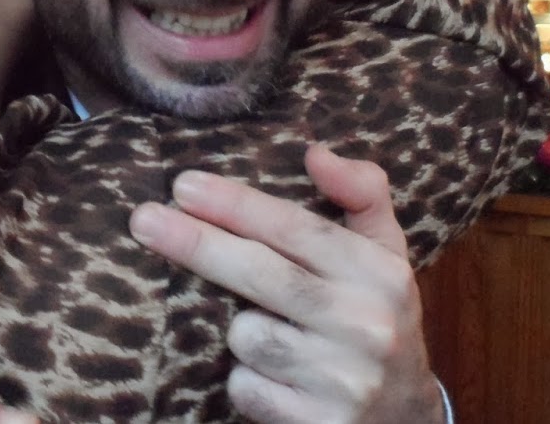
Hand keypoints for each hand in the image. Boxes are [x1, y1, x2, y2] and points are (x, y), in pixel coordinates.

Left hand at [128, 145, 441, 423]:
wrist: (406, 420)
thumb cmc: (377, 317)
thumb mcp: (386, 254)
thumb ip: (361, 194)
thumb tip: (315, 152)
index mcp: (382, 274)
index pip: (298, 229)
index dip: (237, 204)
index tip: (182, 184)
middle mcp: (367, 324)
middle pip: (262, 274)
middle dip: (197, 243)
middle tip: (143, 220)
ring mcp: (343, 380)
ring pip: (246, 335)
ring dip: (239, 329)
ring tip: (270, 330)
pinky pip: (245, 387)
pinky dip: (246, 380)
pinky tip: (274, 378)